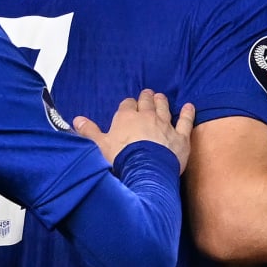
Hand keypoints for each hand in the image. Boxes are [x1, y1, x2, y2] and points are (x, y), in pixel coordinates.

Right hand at [74, 89, 196, 172]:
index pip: (127, 105)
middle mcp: (147, 117)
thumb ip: (89, 132)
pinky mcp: (180, 137)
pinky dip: (188, 113)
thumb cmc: (120, 160)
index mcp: (127, 118)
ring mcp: (165, 126)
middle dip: (146, 98)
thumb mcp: (99, 146)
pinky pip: (186, 121)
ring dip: (162, 101)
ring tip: (161, 97)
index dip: (128, 105)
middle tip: (147, 94)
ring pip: (164, 108)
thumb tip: (77, 120)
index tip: (129, 106)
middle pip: (147, 103)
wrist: (144, 172)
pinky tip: (190, 106)